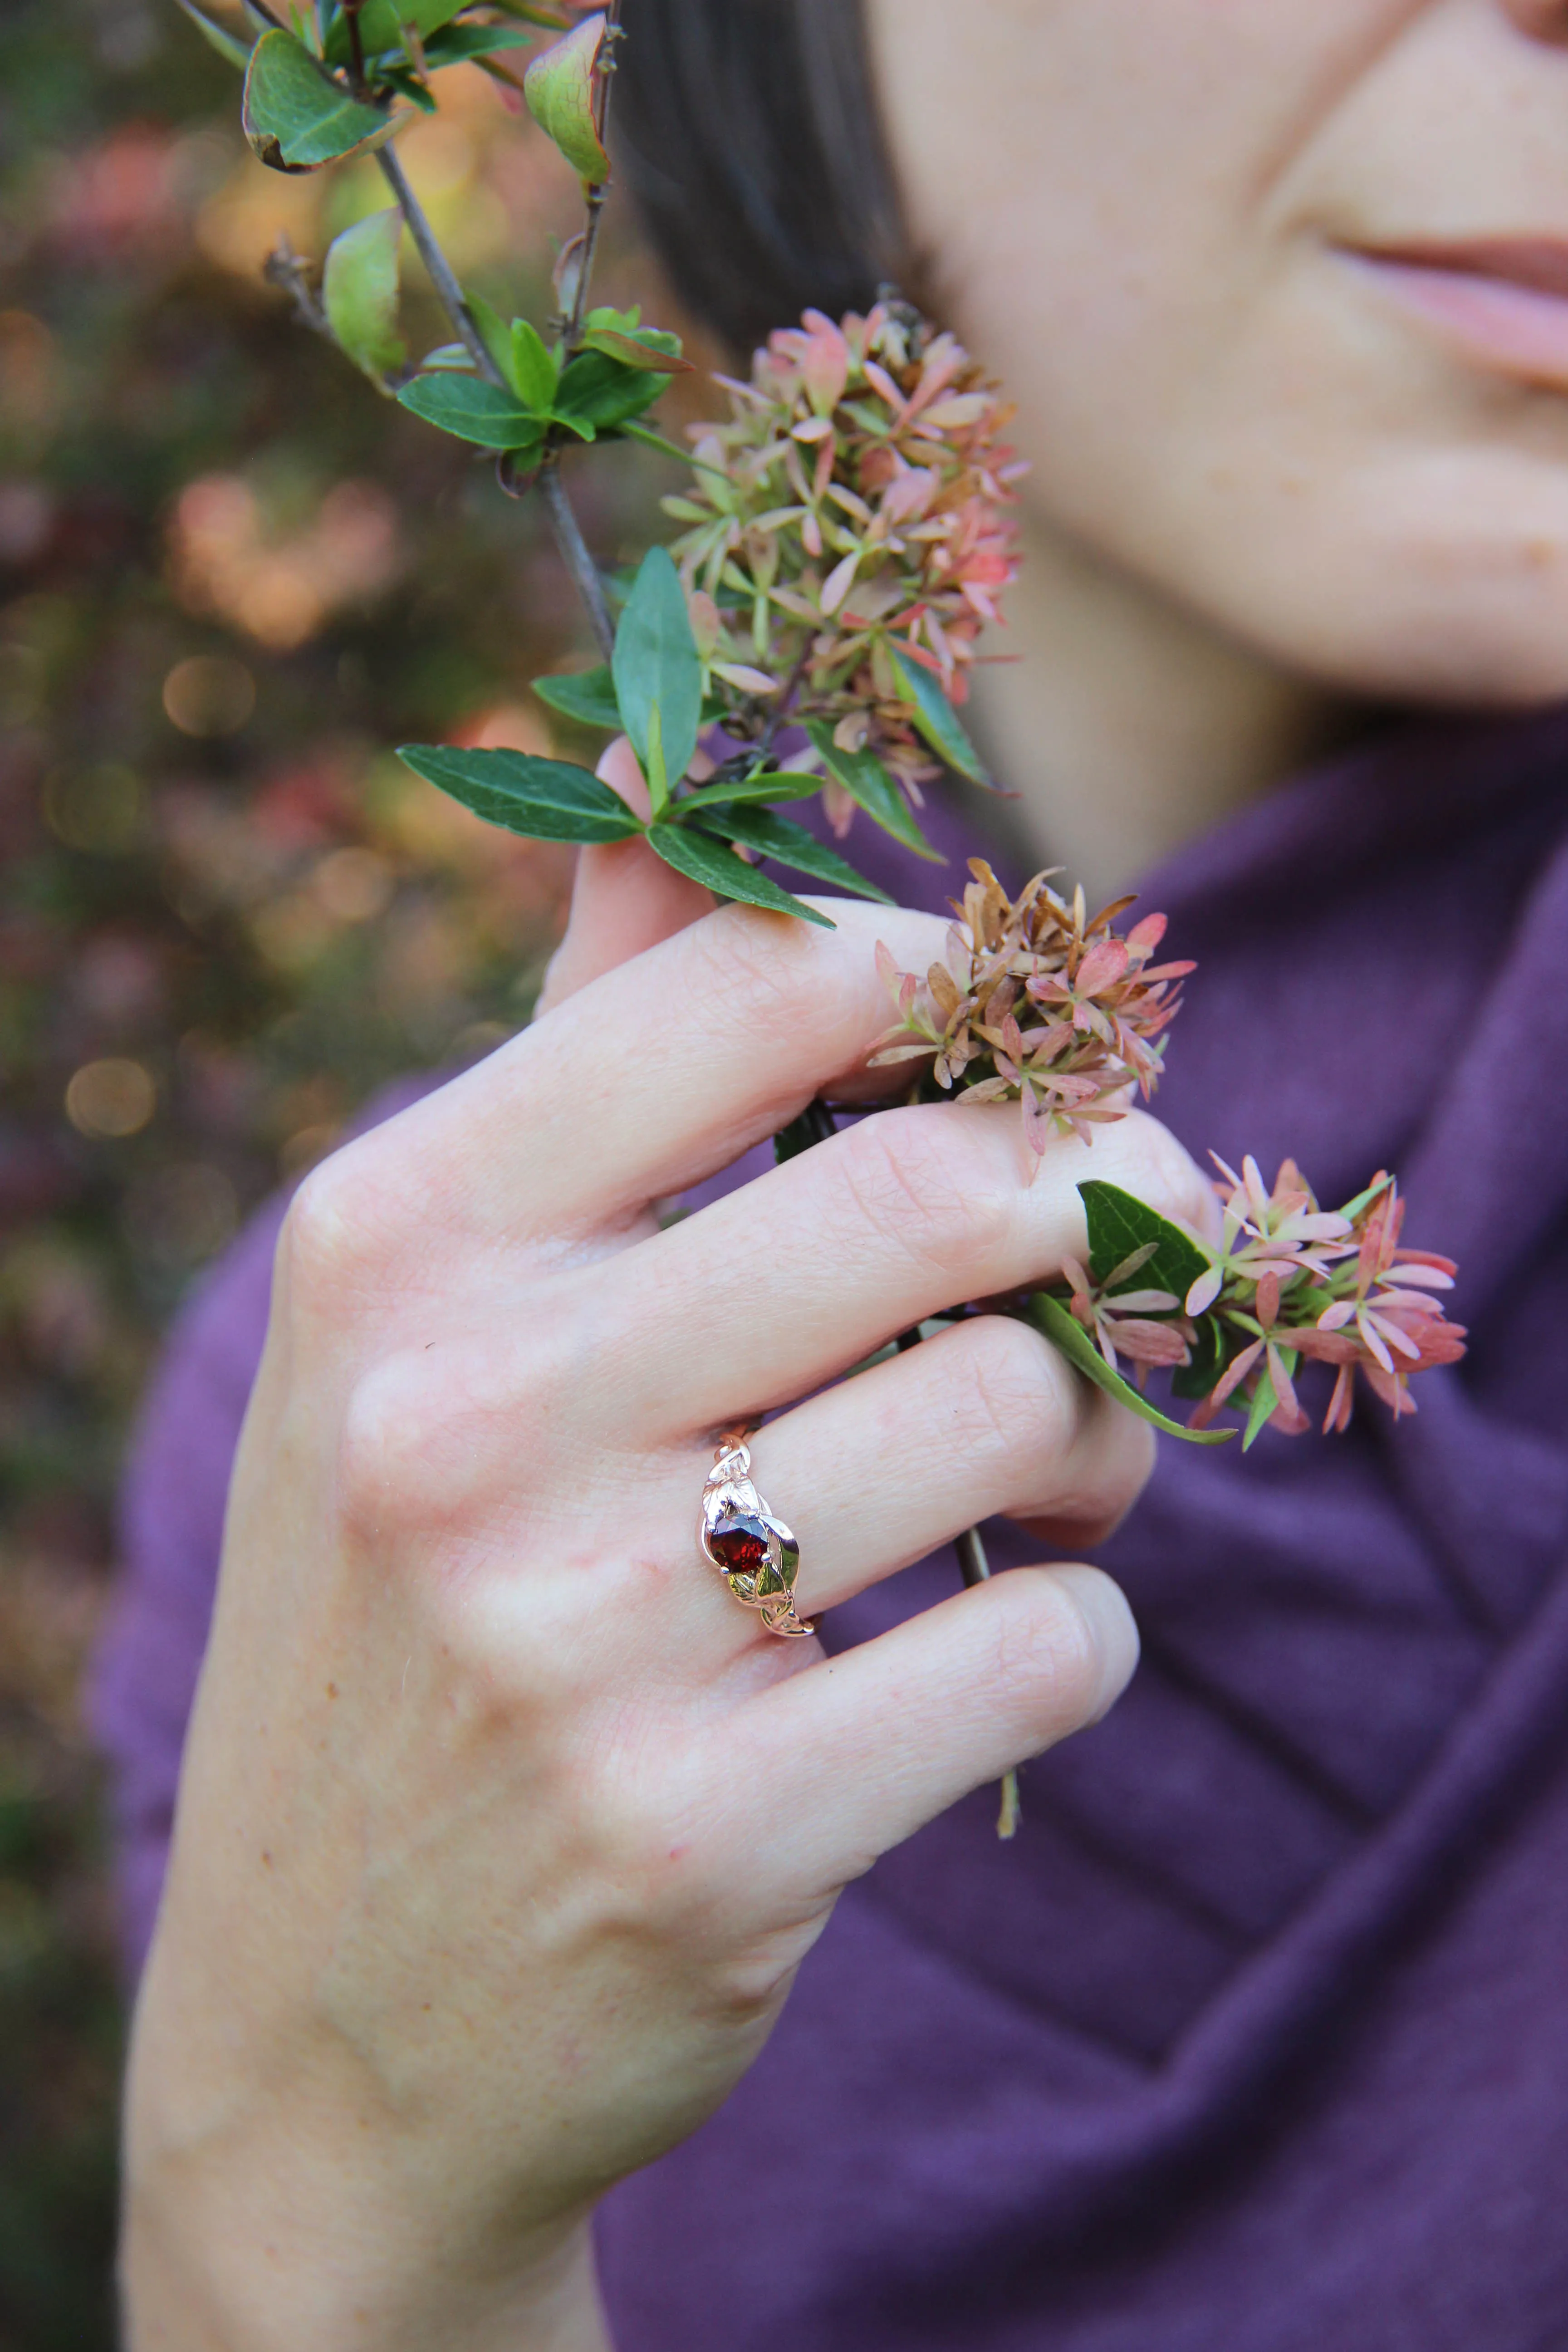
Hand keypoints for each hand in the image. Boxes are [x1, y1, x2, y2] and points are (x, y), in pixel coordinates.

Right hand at [122, 782, 1212, 2349]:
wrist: (325, 2024)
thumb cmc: (411, 1602)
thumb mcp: (422, 1310)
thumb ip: (576, 1043)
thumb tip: (660, 773)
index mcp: (394, 1239)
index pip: (759, 978)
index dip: (953, 987)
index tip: (1008, 1054)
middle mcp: (458, 1415)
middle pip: (943, 1190)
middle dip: (1101, 1203)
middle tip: (1123, 1251)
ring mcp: (573, 1640)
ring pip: (1026, 1411)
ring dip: (1107, 1432)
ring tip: (1051, 1477)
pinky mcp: (704, 1838)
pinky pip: (1044, 1651)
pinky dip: (1078, 1634)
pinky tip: (988, 1651)